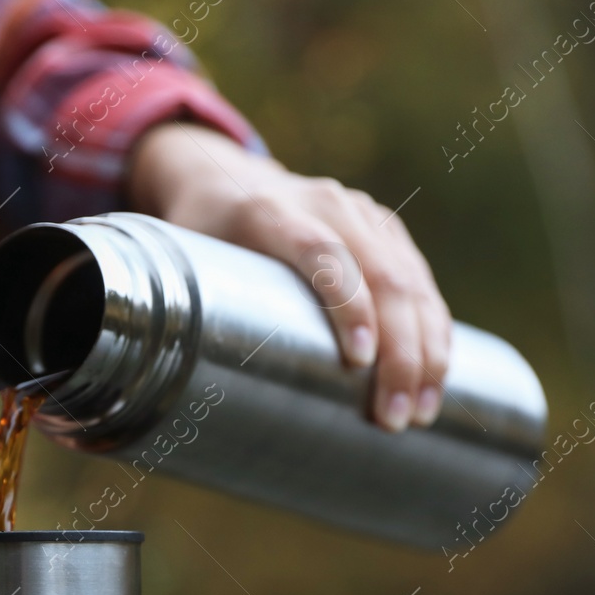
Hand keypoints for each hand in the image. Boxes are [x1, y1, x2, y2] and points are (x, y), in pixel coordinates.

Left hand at [127, 122, 451, 430]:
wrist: (224, 176)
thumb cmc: (198, 234)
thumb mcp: (179, 260)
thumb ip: (176, 314)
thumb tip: (155, 404)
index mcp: (267, 209)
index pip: (320, 254)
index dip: (347, 307)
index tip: (359, 364)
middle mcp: (324, 204)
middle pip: (380, 276)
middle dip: (399, 352)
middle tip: (395, 418)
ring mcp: (362, 214)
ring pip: (410, 281)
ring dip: (427, 350)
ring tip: (422, 413)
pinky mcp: (385, 231)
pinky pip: (421, 281)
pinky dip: (435, 331)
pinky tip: (440, 376)